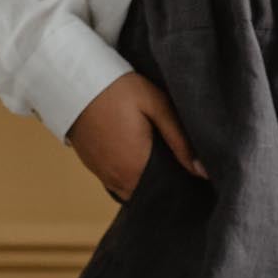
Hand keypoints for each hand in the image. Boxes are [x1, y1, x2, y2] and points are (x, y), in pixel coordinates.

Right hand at [66, 72, 210, 202]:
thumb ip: (180, 139)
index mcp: (138, 167)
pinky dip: (133, 177)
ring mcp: (105, 176)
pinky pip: (120, 184)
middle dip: (169, 185)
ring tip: (164, 161)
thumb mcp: (156, 105)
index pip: (169, 192)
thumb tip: (202, 171)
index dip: (185, 186)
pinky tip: (142, 159)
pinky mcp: (95, 169)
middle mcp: (120, 179)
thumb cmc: (117, 90)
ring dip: (150, 182)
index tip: (197, 176)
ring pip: (135, 192)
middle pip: (152, 195)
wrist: (74, 82)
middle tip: (183, 164)